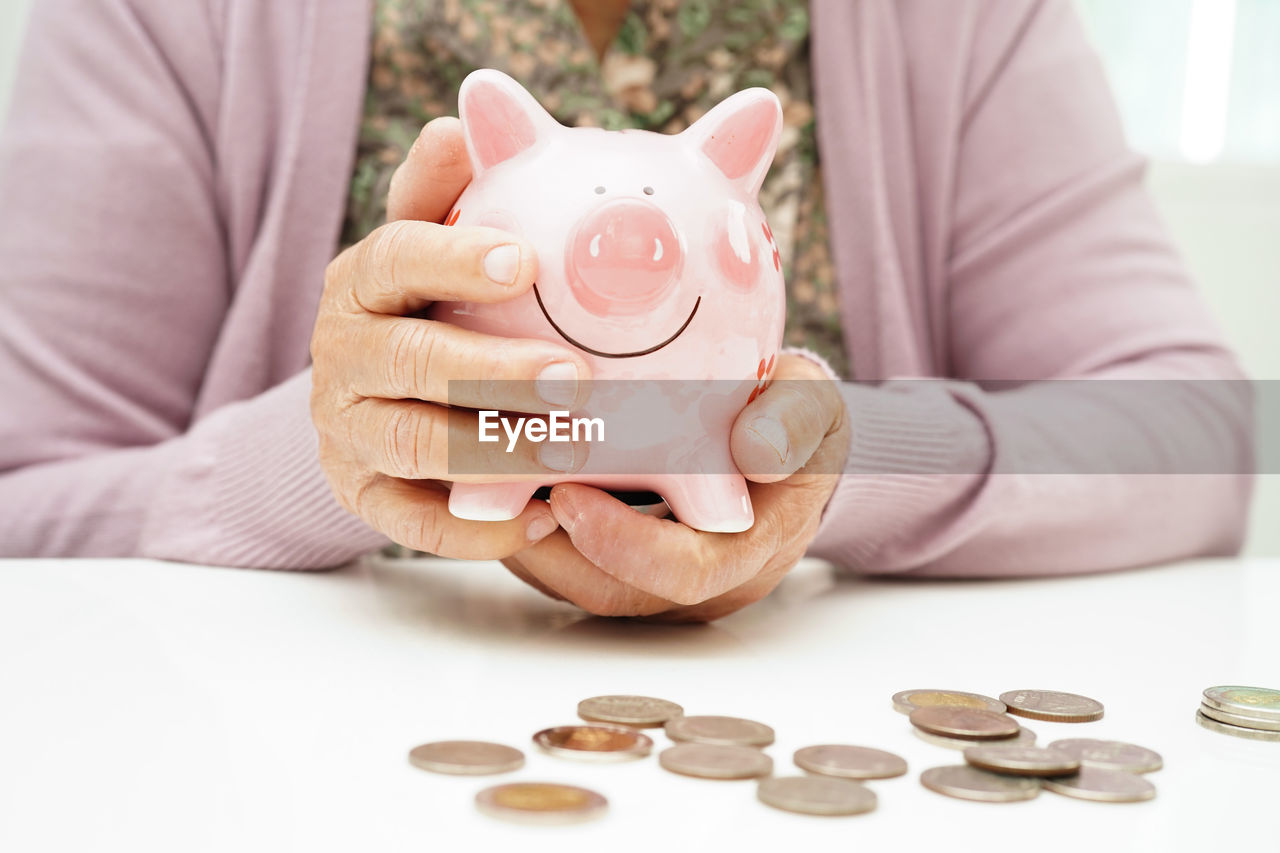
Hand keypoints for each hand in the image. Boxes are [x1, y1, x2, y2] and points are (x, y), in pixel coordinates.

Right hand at [310, 118, 590, 558]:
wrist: (369, 399)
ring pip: (413, 446)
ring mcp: (346, 432)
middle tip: (575, 378)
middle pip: (407, 363)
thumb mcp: (426, 245)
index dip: (451, 259)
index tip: (523, 261)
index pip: (392, 259)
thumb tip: (458, 123)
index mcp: (360, 286)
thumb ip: (443, 194)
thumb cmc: (424, 310)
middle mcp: (341, 357)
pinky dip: (478, 527)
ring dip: (495, 452)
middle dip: (492, 371)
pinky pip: (412, 524)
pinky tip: (546, 514)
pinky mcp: (362, 496)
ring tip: (573, 452)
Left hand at [502, 354, 849, 620]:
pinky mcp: (633, 569)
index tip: (568, 492)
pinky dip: (535, 534)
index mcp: (758, 543)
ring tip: (485, 489)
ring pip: (585, 584)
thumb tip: (759, 452)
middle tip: (502, 492)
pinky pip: (576, 567)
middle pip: (617, 591)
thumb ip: (794, 418)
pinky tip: (502, 489)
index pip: (690, 570)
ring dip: (531, 545)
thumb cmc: (793, 417)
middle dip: (551, 549)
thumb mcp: (812, 402)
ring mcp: (668, 581)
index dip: (624, 544)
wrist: (786, 442)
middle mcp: (708, 580)